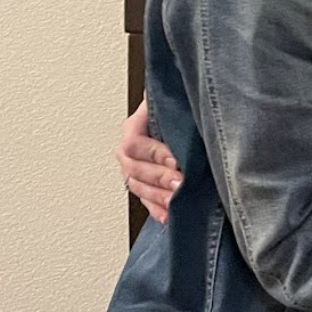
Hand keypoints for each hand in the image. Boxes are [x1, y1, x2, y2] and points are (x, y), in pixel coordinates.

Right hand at [118, 99, 180, 223]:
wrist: (182, 119)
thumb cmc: (177, 107)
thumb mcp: (172, 101)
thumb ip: (171, 102)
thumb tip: (173, 96)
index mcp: (135, 126)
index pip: (133, 143)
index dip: (154, 154)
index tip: (176, 160)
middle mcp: (130, 150)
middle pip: (133, 168)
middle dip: (159, 178)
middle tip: (180, 182)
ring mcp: (135, 170)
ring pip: (137, 187)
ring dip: (157, 196)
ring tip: (176, 201)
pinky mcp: (146, 186)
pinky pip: (145, 202)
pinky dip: (157, 210)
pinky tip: (168, 216)